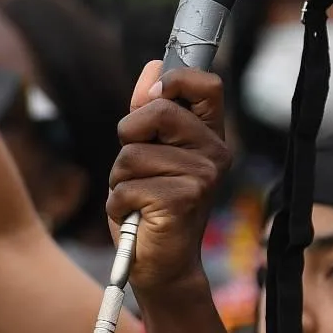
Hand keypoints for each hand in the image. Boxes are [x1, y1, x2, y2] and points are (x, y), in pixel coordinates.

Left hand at [106, 64, 230, 303]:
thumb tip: (153, 66)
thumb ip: (149, 111)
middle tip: (137, 167)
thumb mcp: (147, 153)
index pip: (206, 83)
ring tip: (137, 199)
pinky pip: (126, 185)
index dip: (174, 80)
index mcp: (209, 135)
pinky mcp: (183, 199)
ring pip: (132, 154)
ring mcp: (203, 176)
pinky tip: (137, 217)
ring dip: (119, 179)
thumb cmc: (151, 206)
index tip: (153, 97)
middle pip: (157, 110)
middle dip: (129, 136)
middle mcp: (214, 152)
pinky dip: (118, 204)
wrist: (161, 266)